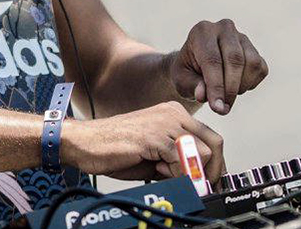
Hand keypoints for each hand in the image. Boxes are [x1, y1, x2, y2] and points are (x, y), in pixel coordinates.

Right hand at [62, 101, 223, 180]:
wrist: (85, 143)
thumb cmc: (114, 149)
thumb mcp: (154, 157)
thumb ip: (177, 164)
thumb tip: (198, 181)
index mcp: (174, 114)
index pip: (210, 138)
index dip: (214, 164)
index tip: (209, 183)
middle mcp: (173, 114)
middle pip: (215, 143)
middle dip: (212, 171)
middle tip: (202, 187)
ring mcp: (165, 123)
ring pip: (204, 152)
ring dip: (192, 172)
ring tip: (167, 174)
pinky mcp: (155, 136)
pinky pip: (183, 159)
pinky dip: (179, 174)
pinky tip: (160, 172)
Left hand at [170, 19, 267, 114]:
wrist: (197, 64)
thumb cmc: (187, 72)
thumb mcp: (181, 80)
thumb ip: (191, 86)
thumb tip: (203, 95)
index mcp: (201, 31)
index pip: (212, 60)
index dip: (216, 86)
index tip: (217, 108)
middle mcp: (224, 28)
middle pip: (235, 59)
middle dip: (230, 88)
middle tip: (223, 108)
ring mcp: (242, 37)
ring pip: (251, 64)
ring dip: (241, 86)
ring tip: (225, 94)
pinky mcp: (255, 49)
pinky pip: (261, 69)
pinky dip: (250, 84)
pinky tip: (235, 85)